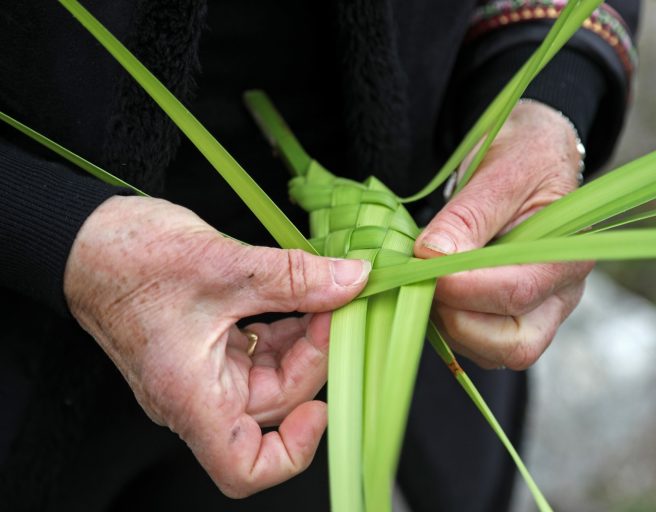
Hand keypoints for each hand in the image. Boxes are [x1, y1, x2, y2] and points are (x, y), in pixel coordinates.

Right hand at [63, 196, 368, 496]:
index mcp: (190, 395)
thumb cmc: (128, 260)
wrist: (88, 239)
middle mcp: (196, 394)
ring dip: (303, 339)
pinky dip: (284, 327)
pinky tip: (299, 295)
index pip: (243, 468)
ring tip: (320, 293)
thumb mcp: (224, 264)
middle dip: (313, 357)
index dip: (292, 451)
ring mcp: (203, 373)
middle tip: (335, 306)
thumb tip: (351, 281)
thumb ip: (295, 278)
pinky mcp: (207, 349)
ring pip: (272, 376)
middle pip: (275, 407)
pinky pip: (259, 352)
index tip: (320, 407)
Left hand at [415, 100, 592, 369]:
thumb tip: (431, 255)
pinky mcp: (509, 319)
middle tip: (421, 277)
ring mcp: (537, 313)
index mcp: (568, 255)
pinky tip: (432, 289)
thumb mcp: (501, 169)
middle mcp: (560, 295)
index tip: (420, 262)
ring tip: (424, 279)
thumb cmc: (524, 156)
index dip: (462, 286)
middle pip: (512, 344)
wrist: (529, 159)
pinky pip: (478, 344)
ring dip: (447, 325)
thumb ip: (469, 215)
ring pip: (491, 351)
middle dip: (456, 319)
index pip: (516, 292)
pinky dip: (447, 325)